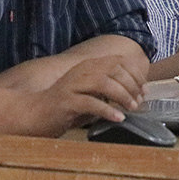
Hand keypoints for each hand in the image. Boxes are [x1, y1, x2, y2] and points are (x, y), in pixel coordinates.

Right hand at [26, 48, 148, 135]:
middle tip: (139, 101)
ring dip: (122, 96)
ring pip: (104, 83)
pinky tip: (118, 118)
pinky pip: (90, 103)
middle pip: (114, 70)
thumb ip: (107, 88)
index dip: (135, 73)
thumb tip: (134, 92)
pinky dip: (107, 110)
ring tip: (131, 108)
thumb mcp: (88, 92)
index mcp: (88, 66)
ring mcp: (72, 86)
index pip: (118, 61)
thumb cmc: (64, 105)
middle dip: (131, 85)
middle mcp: (81, 72)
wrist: (34, 114)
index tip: (144, 89)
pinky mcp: (66, 102)